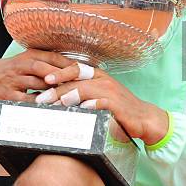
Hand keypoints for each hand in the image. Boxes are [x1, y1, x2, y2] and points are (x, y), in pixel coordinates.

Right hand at [0, 49, 73, 104]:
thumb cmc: (18, 70)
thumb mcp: (31, 61)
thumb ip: (51, 63)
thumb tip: (78, 68)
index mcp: (30, 55)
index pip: (52, 57)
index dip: (68, 64)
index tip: (85, 71)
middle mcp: (21, 65)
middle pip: (43, 68)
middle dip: (61, 76)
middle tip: (79, 83)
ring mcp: (14, 80)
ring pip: (36, 84)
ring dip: (53, 90)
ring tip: (70, 95)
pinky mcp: (8, 95)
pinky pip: (26, 100)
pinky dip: (39, 103)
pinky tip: (52, 106)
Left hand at [36, 63, 168, 145]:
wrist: (143, 117)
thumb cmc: (118, 108)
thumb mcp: (100, 96)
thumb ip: (82, 94)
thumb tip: (58, 97)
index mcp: (97, 76)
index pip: (76, 68)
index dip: (60, 72)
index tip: (45, 80)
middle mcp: (103, 80)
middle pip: (76, 80)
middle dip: (57, 89)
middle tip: (42, 98)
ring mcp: (110, 91)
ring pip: (86, 89)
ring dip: (69, 95)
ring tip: (57, 102)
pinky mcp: (117, 104)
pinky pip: (101, 102)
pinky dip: (90, 105)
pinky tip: (81, 109)